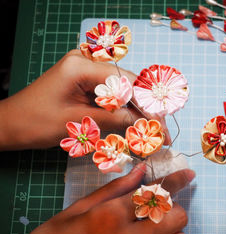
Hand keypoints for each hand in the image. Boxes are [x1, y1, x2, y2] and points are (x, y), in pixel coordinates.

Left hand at [0, 50, 170, 150]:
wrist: (11, 124)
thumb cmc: (36, 123)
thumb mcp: (78, 122)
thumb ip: (114, 120)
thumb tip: (145, 124)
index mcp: (81, 65)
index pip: (125, 81)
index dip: (146, 103)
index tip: (160, 124)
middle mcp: (86, 61)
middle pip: (127, 83)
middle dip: (145, 107)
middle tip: (161, 130)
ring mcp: (86, 70)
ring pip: (122, 89)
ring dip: (137, 110)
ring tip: (152, 130)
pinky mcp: (86, 81)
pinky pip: (112, 94)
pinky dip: (123, 110)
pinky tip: (134, 124)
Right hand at [2, 163, 194, 233]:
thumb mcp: (77, 209)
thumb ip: (114, 190)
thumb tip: (140, 171)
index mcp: (109, 218)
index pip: (154, 193)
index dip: (175, 181)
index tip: (187, 174)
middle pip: (175, 219)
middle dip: (173, 208)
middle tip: (160, 204)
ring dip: (172, 232)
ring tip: (155, 227)